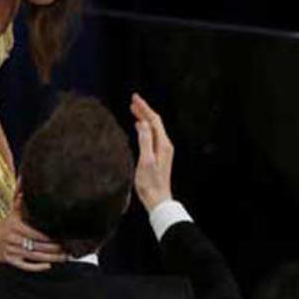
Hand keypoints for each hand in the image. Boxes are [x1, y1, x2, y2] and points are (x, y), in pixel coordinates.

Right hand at [0, 190, 65, 270]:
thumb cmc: (6, 223)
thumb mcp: (13, 209)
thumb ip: (20, 196)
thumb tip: (23, 178)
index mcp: (15, 226)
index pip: (34, 232)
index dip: (49, 236)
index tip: (61, 236)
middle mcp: (13, 239)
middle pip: (37, 245)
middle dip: (54, 249)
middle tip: (68, 249)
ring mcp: (11, 251)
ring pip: (33, 256)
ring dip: (50, 258)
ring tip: (64, 257)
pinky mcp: (10, 260)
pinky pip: (25, 266)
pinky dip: (37, 267)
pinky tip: (48, 266)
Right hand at [130, 93, 173, 210]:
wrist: (158, 200)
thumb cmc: (150, 183)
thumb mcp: (146, 161)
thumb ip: (145, 140)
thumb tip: (143, 123)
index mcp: (163, 144)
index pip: (154, 120)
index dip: (144, 108)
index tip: (134, 98)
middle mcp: (165, 145)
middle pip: (155, 122)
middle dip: (144, 110)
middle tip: (133, 101)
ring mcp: (163, 150)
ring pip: (153, 128)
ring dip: (144, 118)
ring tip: (134, 110)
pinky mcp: (159, 155)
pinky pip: (152, 136)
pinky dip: (144, 128)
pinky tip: (138, 127)